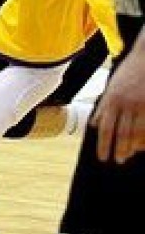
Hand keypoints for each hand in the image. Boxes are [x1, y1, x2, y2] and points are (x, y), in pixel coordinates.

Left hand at [92, 47, 144, 162]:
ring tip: (127, 156)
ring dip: (131, 147)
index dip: (103, 144)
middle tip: (117, 160)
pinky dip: (144, 138)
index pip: (105, 128)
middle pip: (121, 133)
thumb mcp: (111, 88)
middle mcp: (125, 104)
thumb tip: (93, 124)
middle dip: (118, 149)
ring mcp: (140, 105)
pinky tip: (142, 147)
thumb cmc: (127, 73)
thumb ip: (103, 107)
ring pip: (136, 132)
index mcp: (111, 100)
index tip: (102, 157)